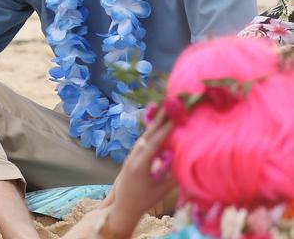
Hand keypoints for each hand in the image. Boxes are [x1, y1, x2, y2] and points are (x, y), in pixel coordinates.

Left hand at [105, 110, 176, 235]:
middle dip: (158, 118)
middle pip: (148, 134)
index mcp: (140, 164)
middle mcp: (134, 157)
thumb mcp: (161, 190)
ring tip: (164, 110)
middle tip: (167, 103)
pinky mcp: (131, 158)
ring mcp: (131, 156)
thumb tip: (186, 161)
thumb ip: (172, 176)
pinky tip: (158, 127)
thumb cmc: (144, 201)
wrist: (123, 208)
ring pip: (144, 136)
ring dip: (154, 123)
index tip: (175, 117)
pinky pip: (142, 142)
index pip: (155, 143)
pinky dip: (151, 133)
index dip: (166, 130)